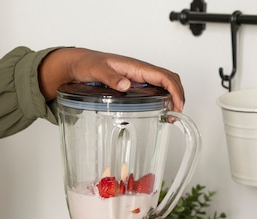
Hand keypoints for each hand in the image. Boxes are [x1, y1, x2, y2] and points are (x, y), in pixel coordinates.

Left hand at [39, 47, 184, 111]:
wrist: (79, 63)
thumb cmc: (87, 64)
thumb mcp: (97, 70)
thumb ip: (110, 77)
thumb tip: (125, 84)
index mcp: (136, 67)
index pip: (163, 76)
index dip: (174, 90)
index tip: (177, 105)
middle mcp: (140, 71)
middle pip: (169, 80)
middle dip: (177, 96)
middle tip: (175, 116)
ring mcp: (137, 78)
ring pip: (163, 85)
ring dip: (171, 98)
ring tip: (170, 117)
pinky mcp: (133, 84)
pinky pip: (153, 90)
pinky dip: (161, 100)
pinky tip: (158, 111)